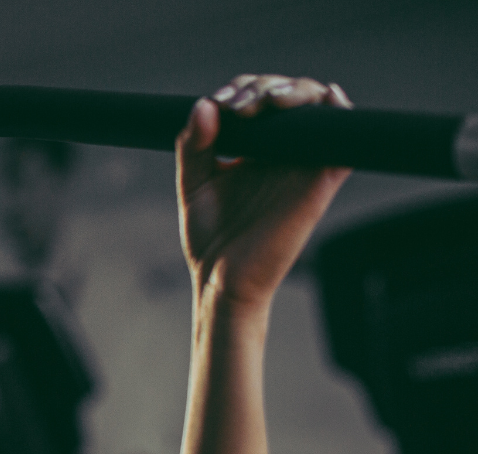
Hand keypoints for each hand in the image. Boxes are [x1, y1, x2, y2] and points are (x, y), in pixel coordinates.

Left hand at [178, 75, 352, 307]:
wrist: (222, 280)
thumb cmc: (212, 239)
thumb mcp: (194, 184)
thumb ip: (193, 146)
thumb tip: (204, 105)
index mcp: (255, 149)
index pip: (259, 97)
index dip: (244, 88)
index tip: (221, 104)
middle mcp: (283, 152)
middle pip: (290, 94)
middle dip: (264, 86)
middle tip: (239, 107)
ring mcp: (304, 164)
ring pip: (319, 106)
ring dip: (298, 90)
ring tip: (268, 102)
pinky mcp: (322, 181)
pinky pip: (346, 141)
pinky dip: (341, 114)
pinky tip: (326, 100)